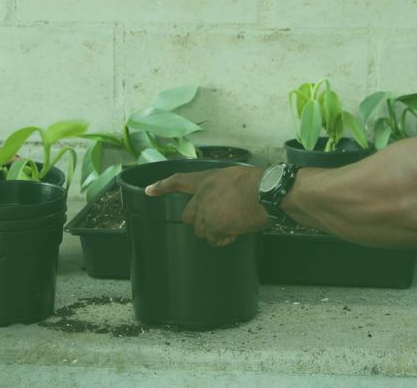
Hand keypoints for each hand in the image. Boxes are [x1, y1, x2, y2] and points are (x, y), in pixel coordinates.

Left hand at [145, 166, 268, 246]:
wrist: (268, 191)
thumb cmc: (260, 183)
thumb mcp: (235, 177)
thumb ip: (222, 188)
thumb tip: (225, 202)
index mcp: (207, 179)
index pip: (179, 181)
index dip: (162, 186)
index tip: (149, 190)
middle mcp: (202, 194)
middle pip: (187, 216)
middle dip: (200, 223)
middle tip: (218, 223)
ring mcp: (206, 210)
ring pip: (201, 231)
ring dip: (215, 232)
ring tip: (234, 225)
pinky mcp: (214, 224)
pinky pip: (214, 240)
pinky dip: (224, 239)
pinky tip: (236, 231)